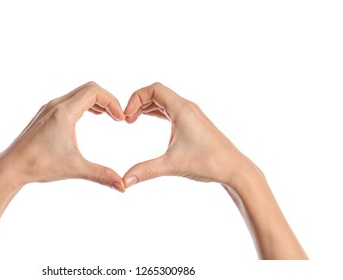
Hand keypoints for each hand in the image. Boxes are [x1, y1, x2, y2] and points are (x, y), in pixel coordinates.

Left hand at [0, 81, 125, 191]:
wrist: (11, 167)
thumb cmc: (39, 165)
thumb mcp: (74, 168)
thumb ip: (101, 175)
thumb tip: (122, 186)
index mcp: (64, 112)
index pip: (94, 91)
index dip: (112, 102)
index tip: (120, 119)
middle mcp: (56, 105)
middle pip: (89, 89)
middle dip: (107, 100)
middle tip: (118, 117)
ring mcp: (49, 108)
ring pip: (79, 93)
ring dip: (96, 102)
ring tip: (109, 117)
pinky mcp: (45, 114)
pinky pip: (70, 100)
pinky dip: (85, 104)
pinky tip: (91, 117)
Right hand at [122, 82, 253, 187]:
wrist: (234, 169)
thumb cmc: (209, 163)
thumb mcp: (172, 165)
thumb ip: (146, 170)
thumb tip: (125, 181)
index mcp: (182, 110)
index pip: (154, 89)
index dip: (136, 98)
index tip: (127, 117)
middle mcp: (187, 108)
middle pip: (157, 92)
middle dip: (138, 103)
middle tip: (127, 120)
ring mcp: (191, 115)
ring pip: (163, 101)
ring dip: (146, 107)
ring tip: (132, 121)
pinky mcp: (193, 123)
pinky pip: (170, 110)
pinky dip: (156, 112)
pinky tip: (148, 121)